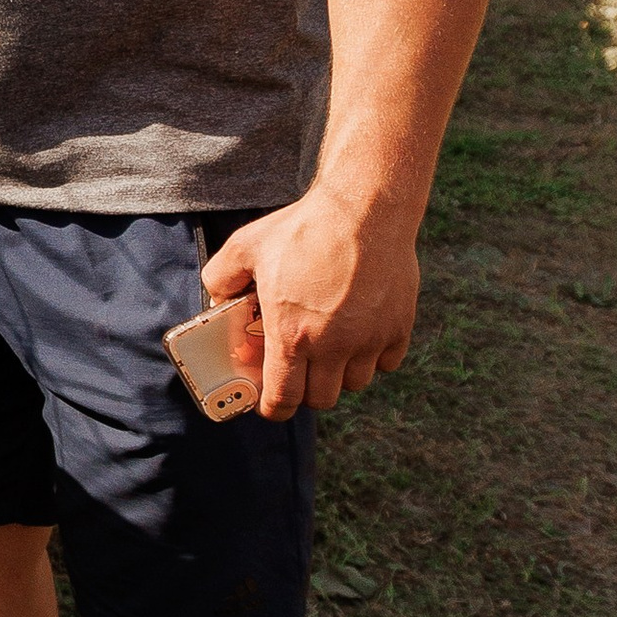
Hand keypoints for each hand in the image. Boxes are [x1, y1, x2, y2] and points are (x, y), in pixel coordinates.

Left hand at [200, 189, 419, 416]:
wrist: (364, 208)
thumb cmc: (303, 229)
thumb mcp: (245, 247)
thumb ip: (221, 278)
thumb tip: (217, 299)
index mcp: (292, 336)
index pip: (283, 400)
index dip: (273, 407)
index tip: (270, 401)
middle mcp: (333, 347)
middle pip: (322, 399)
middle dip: (306, 390)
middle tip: (299, 368)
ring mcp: (370, 340)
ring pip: (355, 383)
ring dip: (340, 373)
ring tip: (330, 346)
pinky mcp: (399, 327)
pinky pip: (387, 362)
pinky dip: (374, 356)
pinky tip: (361, 331)